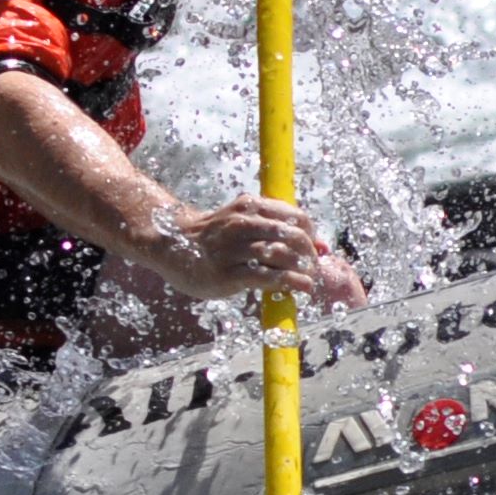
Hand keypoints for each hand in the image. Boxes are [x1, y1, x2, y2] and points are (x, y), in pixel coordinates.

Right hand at [147, 195, 366, 308]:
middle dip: (309, 254)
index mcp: (250, 206)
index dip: (312, 235)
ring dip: (303, 269)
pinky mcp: (228, 274)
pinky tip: (301, 288)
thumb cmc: (217, 236)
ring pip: (281, 255)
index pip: (296, 216)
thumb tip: (322, 246)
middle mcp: (243, 223)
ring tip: (309, 279)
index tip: (316, 249)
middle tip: (313, 267)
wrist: (173, 246)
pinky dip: (291, 283)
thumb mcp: (243, 220)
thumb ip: (276, 227)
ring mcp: (234, 248)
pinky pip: (267, 277)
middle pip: (292, 235)